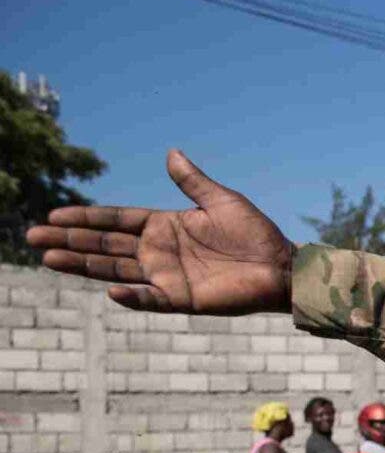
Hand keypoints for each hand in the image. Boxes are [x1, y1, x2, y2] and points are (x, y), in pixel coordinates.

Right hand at [25, 150, 293, 315]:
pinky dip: (133, 297)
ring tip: (50, 258)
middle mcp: (160, 252)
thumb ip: (192, 182)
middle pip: (106, 245)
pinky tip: (110, 292)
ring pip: (117, 270)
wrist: (283, 266)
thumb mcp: (222, 201)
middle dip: (70, 239)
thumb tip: (171, 153)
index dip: (86, 217)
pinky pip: (152, 299)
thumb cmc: (257, 234)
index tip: (54, 214)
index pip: (116, 220)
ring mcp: (169, 276)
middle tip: (33, 235)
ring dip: (84, 265)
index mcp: (165, 226)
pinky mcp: (184, 299)